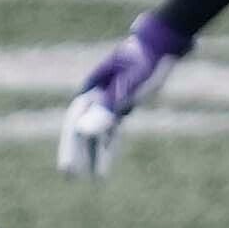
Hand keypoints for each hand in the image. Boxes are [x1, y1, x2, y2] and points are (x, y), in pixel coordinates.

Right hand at [55, 9, 191, 177]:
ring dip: (94, 154)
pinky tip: (106, 165)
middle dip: (77, 153)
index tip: (68, 168)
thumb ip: (107, 109)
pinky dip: (109, 147)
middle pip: (82, 130)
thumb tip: (85, 132)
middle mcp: (95, 96)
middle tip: (69, 175)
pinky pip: (111, 131)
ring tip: (95, 179)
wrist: (160, 48)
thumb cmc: (143, 64)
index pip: (75, 123)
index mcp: (91, 90)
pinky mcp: (121, 106)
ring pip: (97, 133)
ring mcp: (108, 101)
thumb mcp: (127, 87)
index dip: (70, 146)